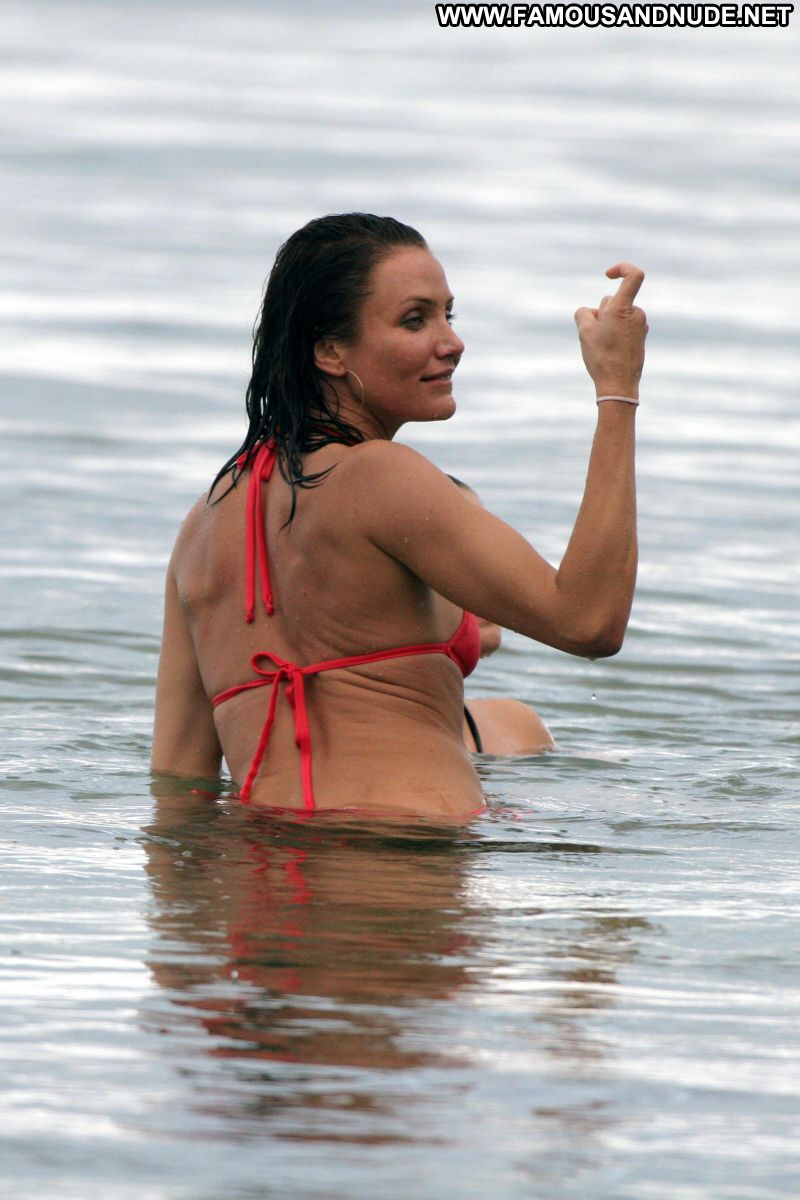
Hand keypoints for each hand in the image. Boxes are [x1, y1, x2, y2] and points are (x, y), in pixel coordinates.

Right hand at [574, 263, 647, 398]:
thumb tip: (591, 312)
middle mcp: (636, 314)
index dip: (621, 268)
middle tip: (594, 333)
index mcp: (623, 308)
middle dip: (601, 311)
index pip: (633, 275)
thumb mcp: (584, 331)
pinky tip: (609, 351)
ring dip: (607, 324)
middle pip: (614, 301)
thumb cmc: (601, 357)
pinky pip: (624, 327)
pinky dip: (615, 333)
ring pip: (618, 315)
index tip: (608, 275)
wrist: (618, 385)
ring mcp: (641, 326)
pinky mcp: (641, 337)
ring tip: (602, 345)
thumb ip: (584, 313)